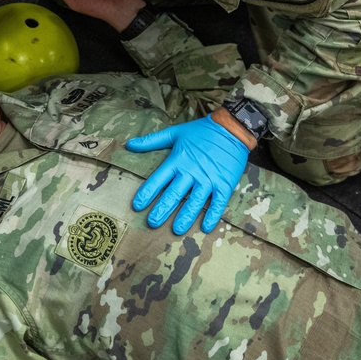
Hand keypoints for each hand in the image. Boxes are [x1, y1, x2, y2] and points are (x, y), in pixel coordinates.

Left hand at [125, 115, 248, 233]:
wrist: (231, 129)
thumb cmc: (201, 131)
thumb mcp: (174, 133)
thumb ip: (151, 141)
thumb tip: (128, 144)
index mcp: (178, 161)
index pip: (159, 180)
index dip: (147, 193)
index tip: (137, 206)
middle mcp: (192, 172)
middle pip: (175, 194)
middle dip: (163, 209)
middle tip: (152, 222)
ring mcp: (209, 179)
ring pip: (195, 201)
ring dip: (186, 216)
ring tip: (176, 230)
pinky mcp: (224, 184)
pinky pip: (218, 203)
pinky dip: (212, 215)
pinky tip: (205, 227)